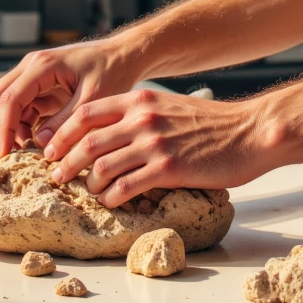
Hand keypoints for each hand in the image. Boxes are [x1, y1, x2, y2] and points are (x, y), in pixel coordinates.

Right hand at [0, 37, 141, 158]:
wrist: (124, 55)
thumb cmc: (112, 71)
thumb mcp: (93, 99)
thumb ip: (66, 121)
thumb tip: (40, 144)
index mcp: (42, 66)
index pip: (9, 99)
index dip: (2, 128)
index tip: (3, 154)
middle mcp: (31, 67)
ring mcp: (33, 76)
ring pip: (4, 103)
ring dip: (5, 128)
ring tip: (14, 155)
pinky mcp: (40, 87)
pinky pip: (21, 108)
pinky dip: (20, 126)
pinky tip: (28, 144)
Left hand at [42, 88, 276, 205]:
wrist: (250, 132)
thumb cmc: (213, 123)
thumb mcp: (170, 106)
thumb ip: (140, 114)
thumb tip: (111, 132)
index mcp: (140, 101)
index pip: (85, 113)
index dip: (62, 133)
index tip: (52, 150)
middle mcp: (142, 119)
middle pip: (86, 141)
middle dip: (64, 162)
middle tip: (57, 177)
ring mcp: (155, 143)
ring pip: (101, 167)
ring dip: (89, 184)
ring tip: (91, 192)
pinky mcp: (169, 168)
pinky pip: (125, 187)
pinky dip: (112, 198)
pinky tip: (114, 201)